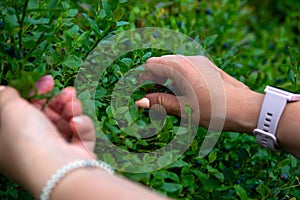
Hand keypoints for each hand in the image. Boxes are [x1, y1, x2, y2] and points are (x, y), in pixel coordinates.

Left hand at [0, 76, 95, 196]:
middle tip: (67, 92)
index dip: (37, 92)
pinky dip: (81, 126)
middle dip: (60, 99)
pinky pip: (81, 131)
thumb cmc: (27, 138)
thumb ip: (5, 95)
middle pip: (49, 113)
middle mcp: (36, 144)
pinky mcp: (78, 151)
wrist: (56, 166)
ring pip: (67, 119)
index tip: (48, 81)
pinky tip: (75, 125)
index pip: (26, 109)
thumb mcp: (8, 109)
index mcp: (14, 137)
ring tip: (73, 107)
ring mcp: (58, 148)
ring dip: (72, 109)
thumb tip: (3, 89)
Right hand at [136, 55, 263, 132]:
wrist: (247, 110)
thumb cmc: (216, 110)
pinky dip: (177, 79)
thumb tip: (139, 101)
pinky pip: (185, 69)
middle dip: (153, 80)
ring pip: (173, 66)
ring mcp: (200, 62)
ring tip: (166, 99)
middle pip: (161, 64)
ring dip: (165, 80)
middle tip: (153, 100)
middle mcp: (190, 59)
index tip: (141, 95)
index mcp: (181, 67)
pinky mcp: (207, 67)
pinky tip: (181, 94)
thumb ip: (160, 103)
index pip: (151, 65)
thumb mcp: (185, 109)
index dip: (143, 80)